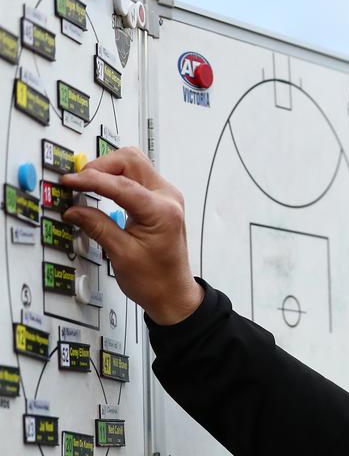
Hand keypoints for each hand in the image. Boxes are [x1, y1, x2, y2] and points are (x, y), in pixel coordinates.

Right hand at [61, 147, 203, 324]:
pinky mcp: (160, 201)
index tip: (69, 182)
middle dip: (100, 166)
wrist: (173, 294)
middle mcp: (169, 199)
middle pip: (130, 161)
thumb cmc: (156, 280)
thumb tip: (73, 209)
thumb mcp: (121, 254)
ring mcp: (166, 198)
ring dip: (108, 169)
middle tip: (78, 182)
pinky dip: (116, 178)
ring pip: (133, 165)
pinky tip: (101, 190)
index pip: (121, 184)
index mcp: (163, 212)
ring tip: (87, 185)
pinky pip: (136, 177)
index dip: (91, 180)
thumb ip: (97, 226)